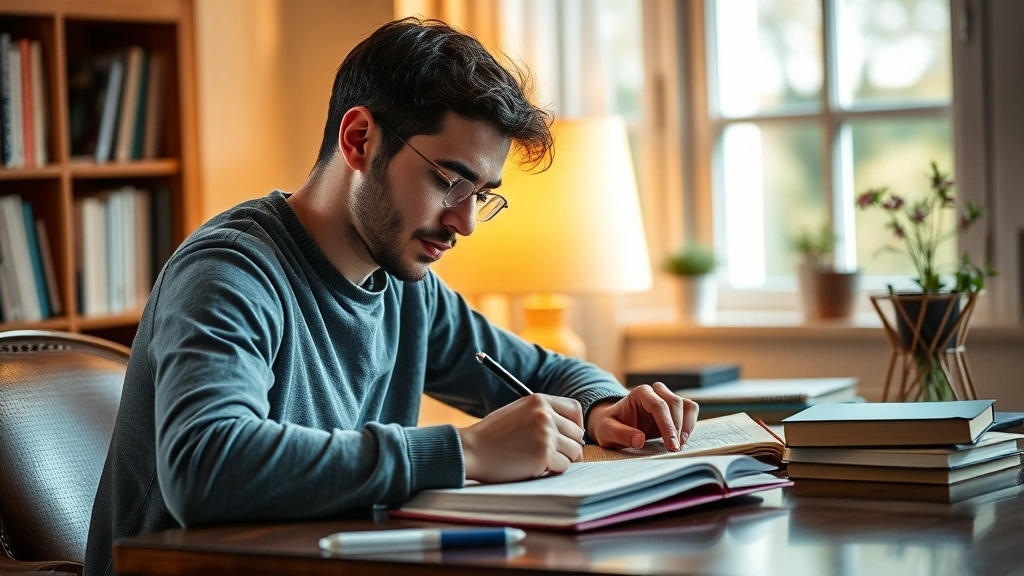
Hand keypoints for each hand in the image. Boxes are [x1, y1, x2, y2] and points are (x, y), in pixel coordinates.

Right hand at [457, 394, 583, 482]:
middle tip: (550, 454)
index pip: (575, 409)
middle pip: (577, 433)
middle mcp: (545, 414)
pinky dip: (551, 470)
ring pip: (573, 452)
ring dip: (560, 460)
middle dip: (567, 446)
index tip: (567, 437)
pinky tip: (532, 467)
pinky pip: (563, 466)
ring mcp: (545, 434)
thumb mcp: (518, 413)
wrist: (471, 450)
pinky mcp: (543, 454)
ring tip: (538, 460)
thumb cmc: (492, 436)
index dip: (575, 425)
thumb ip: (542, 415)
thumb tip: (570, 430)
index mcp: (538, 400)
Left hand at [586, 383, 698, 450]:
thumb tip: (640, 440)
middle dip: (677, 426)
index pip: (658, 405)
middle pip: (674, 403)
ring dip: (687, 425)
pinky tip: (682, 439)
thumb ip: (621, 434)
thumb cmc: (608, 426)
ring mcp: (666, 400)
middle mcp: (655, 392)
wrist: (612, 425)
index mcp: (639, 393)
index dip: (667, 424)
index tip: (671, 444)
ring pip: (686, 405)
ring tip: (680, 444)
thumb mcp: (607, 432)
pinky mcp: (673, 410)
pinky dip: (690, 424)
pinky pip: (690, 411)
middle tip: (675, 448)